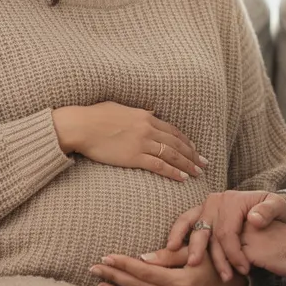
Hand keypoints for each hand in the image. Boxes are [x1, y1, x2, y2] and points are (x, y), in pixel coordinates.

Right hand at [52, 102, 206, 182]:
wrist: (81, 126)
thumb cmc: (95, 116)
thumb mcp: (120, 107)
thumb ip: (138, 111)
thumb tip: (150, 110)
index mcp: (145, 116)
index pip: (172, 130)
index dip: (186, 141)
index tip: (195, 149)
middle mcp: (148, 129)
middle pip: (177, 143)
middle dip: (192, 154)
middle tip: (204, 164)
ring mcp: (142, 143)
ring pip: (172, 155)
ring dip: (187, 165)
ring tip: (197, 173)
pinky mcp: (134, 156)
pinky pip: (159, 165)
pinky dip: (172, 172)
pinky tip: (182, 178)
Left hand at [90, 246, 246, 285]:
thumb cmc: (215, 264)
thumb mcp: (196, 254)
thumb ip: (170, 256)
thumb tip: (141, 258)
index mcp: (182, 283)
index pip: (146, 272)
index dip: (125, 264)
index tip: (107, 256)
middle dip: (115, 277)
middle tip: (94, 267)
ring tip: (99, 284)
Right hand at [164, 191, 285, 281]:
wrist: (266, 205)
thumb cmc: (272, 209)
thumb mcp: (278, 206)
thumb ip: (269, 211)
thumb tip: (253, 219)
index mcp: (233, 200)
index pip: (229, 232)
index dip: (234, 253)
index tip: (244, 270)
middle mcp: (216, 202)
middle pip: (211, 233)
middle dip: (214, 256)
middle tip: (221, 275)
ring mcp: (206, 207)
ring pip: (196, 229)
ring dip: (193, 248)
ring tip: (192, 264)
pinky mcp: (199, 213)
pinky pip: (185, 222)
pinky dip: (177, 233)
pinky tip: (171, 248)